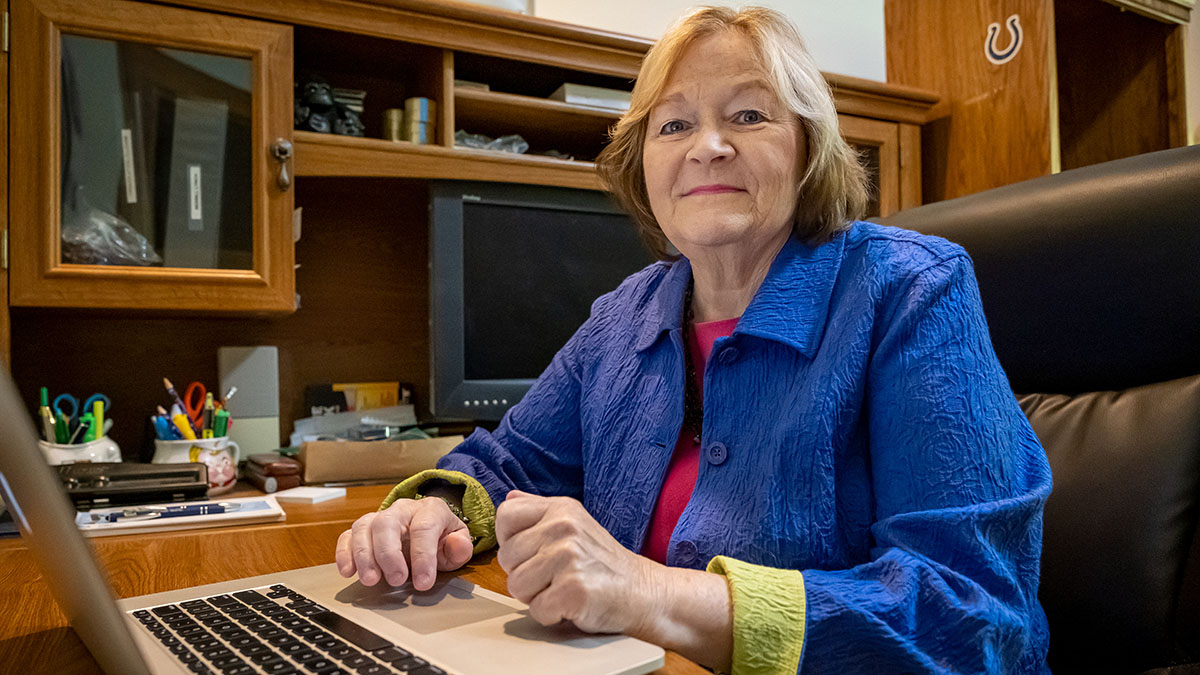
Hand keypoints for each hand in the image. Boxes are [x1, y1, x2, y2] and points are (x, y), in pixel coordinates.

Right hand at [335, 497, 473, 590]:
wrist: (429, 528)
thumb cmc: (442, 538)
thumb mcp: (458, 543)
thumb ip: (460, 546)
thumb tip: (456, 544)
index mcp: (430, 510)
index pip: (424, 528)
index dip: (423, 556)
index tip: (423, 583)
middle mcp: (402, 509)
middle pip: (387, 523)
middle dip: (389, 554)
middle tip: (396, 580)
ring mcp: (380, 517)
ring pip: (364, 527)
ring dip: (364, 555)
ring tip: (370, 580)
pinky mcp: (364, 529)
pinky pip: (348, 535)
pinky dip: (344, 553)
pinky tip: (347, 572)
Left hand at [495, 490, 661, 634]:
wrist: (643, 592)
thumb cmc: (603, 563)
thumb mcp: (575, 523)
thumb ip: (539, 510)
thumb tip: (509, 499)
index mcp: (561, 508)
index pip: (505, 516)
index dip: (512, 541)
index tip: (534, 552)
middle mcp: (564, 527)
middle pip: (507, 557)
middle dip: (525, 574)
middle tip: (557, 575)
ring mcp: (569, 557)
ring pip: (516, 586)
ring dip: (537, 597)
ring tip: (564, 588)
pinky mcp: (574, 590)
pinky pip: (536, 610)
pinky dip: (552, 615)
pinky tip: (572, 604)